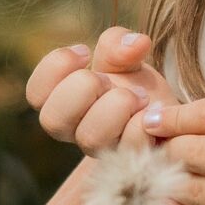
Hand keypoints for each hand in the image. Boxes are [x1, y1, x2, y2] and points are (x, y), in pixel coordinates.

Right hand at [26, 27, 177, 155]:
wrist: (169, 116)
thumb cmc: (136, 85)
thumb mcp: (124, 57)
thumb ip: (118, 44)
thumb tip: (135, 44)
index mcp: (65, 103)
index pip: (35, 93)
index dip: (56, 67)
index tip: (85, 52)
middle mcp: (77, 130)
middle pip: (52, 119)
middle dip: (83, 87)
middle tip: (109, 79)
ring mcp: (102, 150)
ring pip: (90, 137)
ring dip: (116, 107)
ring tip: (138, 96)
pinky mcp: (133, 160)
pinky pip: (129, 147)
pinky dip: (142, 124)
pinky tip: (155, 111)